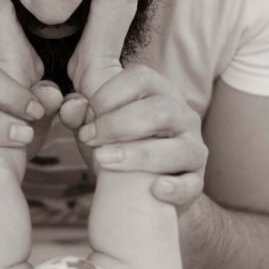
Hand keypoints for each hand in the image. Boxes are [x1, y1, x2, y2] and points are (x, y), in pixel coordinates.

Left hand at [60, 65, 206, 210]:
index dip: (108, 95)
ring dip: (139, 154)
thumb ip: (78, 113)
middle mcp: (183, 115)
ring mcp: (193, 148)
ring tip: (104, 160)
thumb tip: (73, 106)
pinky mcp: (196, 182)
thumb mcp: (94, 126)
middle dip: (118, 124)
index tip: (86, 118)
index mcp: (159, 92)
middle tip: (89, 139)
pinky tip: (155, 189)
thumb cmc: (116, 146)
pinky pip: (192, 184)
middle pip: (161, 109)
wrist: (139, 190)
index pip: (141, 78)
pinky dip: (175, 188)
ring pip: (180, 147)